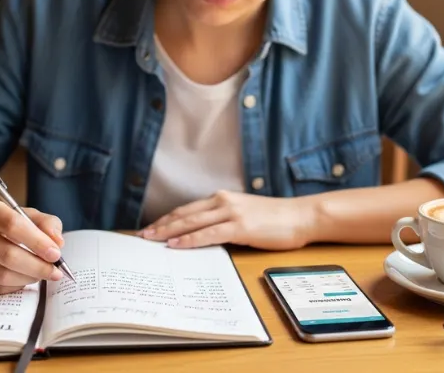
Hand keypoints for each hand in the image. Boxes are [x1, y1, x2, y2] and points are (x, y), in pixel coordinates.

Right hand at [0, 199, 64, 293]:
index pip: (13, 225)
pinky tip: (23, 278)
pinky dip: (15, 286)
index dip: (37, 242)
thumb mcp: (26, 215)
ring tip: (42, 275)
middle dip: (37, 266)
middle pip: (7, 254)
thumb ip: (46, 224)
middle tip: (55, 272)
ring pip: (1, 275)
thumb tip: (58, 243)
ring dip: (28, 278)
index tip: (56, 254)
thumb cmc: (3, 224)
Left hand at [137, 191, 314, 249]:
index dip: (167, 218)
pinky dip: (190, 239)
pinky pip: (209, 234)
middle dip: (161, 225)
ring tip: (151, 239)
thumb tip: (204, 235)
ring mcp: (231, 213)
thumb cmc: (276, 219)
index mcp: (223, 198)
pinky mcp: (240, 226)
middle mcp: (224, 201)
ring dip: (169, 231)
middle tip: (142, 235)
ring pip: (192, 222)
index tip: (151, 227)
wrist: (301, 216)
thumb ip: (225, 220)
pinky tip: (176, 245)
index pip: (187, 208)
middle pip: (184, 213)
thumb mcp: (245, 214)